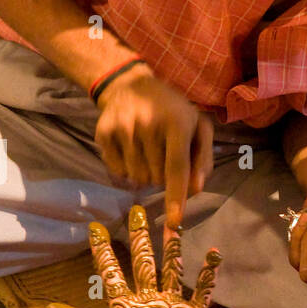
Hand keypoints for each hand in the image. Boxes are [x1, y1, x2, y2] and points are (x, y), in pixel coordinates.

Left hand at [38, 206, 221, 307]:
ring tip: (174, 224)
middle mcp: (147, 301)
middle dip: (139, 237)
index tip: (94, 228)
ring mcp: (171, 306)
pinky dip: (207, 272)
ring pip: (172, 269)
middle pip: (142, 262)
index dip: (102, 251)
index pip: (111, 273)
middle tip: (136, 210)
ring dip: (172, 248)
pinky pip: (202, 289)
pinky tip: (211, 252)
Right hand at [94, 68, 213, 228]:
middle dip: (163, 176)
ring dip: (145, 174)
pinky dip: (127, 169)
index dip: (176, 198)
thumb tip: (195, 190)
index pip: (177, 169)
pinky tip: (131, 149)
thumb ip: (202, 159)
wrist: (129, 84)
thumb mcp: (197, 126)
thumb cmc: (172, 110)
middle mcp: (148, 125)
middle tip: (163, 153)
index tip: (174, 223)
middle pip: (157, 179)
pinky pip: (118, 172)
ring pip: (138, 179)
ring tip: (148, 150)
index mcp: (176, 122)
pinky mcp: (104, 133)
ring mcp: (123, 129)